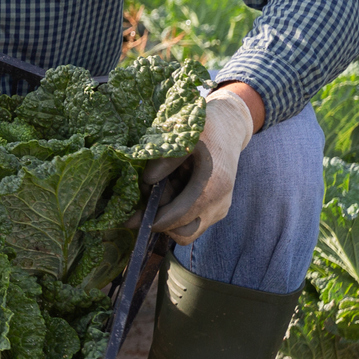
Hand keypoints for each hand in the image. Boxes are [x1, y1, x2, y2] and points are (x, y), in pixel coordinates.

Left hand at [147, 87, 255, 244]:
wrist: (228, 128)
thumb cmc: (204, 128)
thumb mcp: (184, 136)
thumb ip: (166, 159)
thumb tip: (148, 180)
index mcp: (213, 185)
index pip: (181, 216)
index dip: (154, 220)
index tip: (130, 219)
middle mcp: (219, 203)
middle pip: (183, 231)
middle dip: (160, 217)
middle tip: (147, 195)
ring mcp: (219, 209)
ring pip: (186, 229)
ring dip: (167, 215)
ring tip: (161, 188)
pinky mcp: (215, 210)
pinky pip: (191, 220)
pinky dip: (175, 211)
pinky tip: (171, 188)